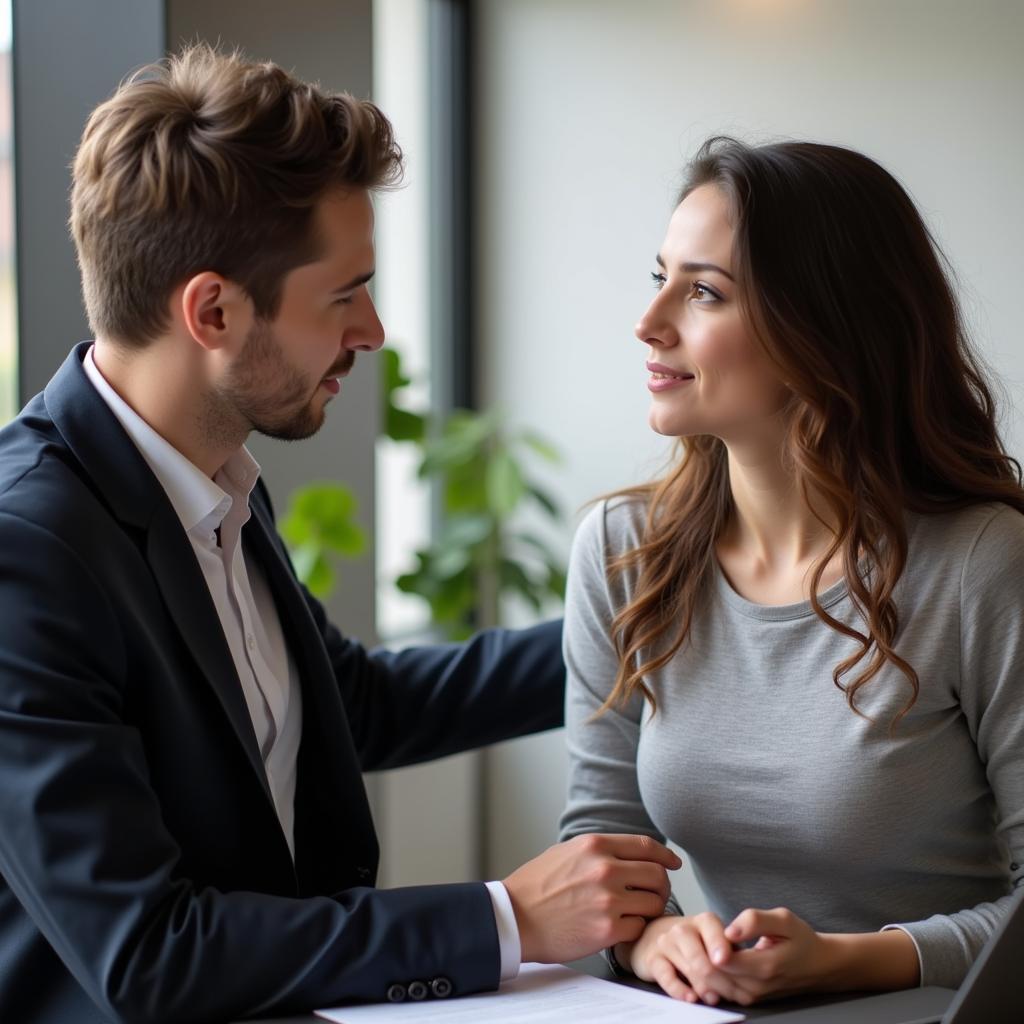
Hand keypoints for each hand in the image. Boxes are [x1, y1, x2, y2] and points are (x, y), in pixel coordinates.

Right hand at [503, 833, 681, 962]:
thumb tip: (627, 852)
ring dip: (650, 909)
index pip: (646, 846)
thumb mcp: (566, 852)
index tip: (673, 863)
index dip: (665, 855)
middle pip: (657, 875)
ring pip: (654, 902)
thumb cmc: (537, 885)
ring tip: (638, 912)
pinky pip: (639, 927)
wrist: (515, 917)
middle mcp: (606, 869)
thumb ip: (598, 850)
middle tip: (655, 894)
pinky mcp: (607, 929)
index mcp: (595, 845)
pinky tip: (624, 928)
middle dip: (661, 885)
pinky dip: (636, 928)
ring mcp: (608, 900)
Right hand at [621, 912, 750, 1005]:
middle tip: (734, 996)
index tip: (727, 961)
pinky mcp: (652, 959)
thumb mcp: (714, 941)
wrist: (654, 935)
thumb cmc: (695, 942)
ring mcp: (666, 943)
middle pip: (703, 958)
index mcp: (705, 921)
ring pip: (688, 968)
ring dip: (705, 988)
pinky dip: (680, 990)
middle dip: (721, 981)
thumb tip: (747, 980)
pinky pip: (666, 977)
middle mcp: (683, 928)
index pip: (715, 932)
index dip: (722, 948)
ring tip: (715, 999)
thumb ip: (730, 955)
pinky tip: (691, 997)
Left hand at [627, 906, 919, 1005]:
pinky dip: (705, 975)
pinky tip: (704, 957)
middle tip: (684, 933)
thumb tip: (729, 930)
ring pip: (710, 987)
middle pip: (709, 977)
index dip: (702, 944)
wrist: (820, 966)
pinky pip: (718, 990)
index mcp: (763, 967)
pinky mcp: (748, 998)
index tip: (694, 926)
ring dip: (696, 966)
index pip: (718, 961)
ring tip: (692, 943)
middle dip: (693, 956)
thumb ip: (755, 920)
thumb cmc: (801, 938)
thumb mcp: (783, 919)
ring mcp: (751, 996)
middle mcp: (754, 987)